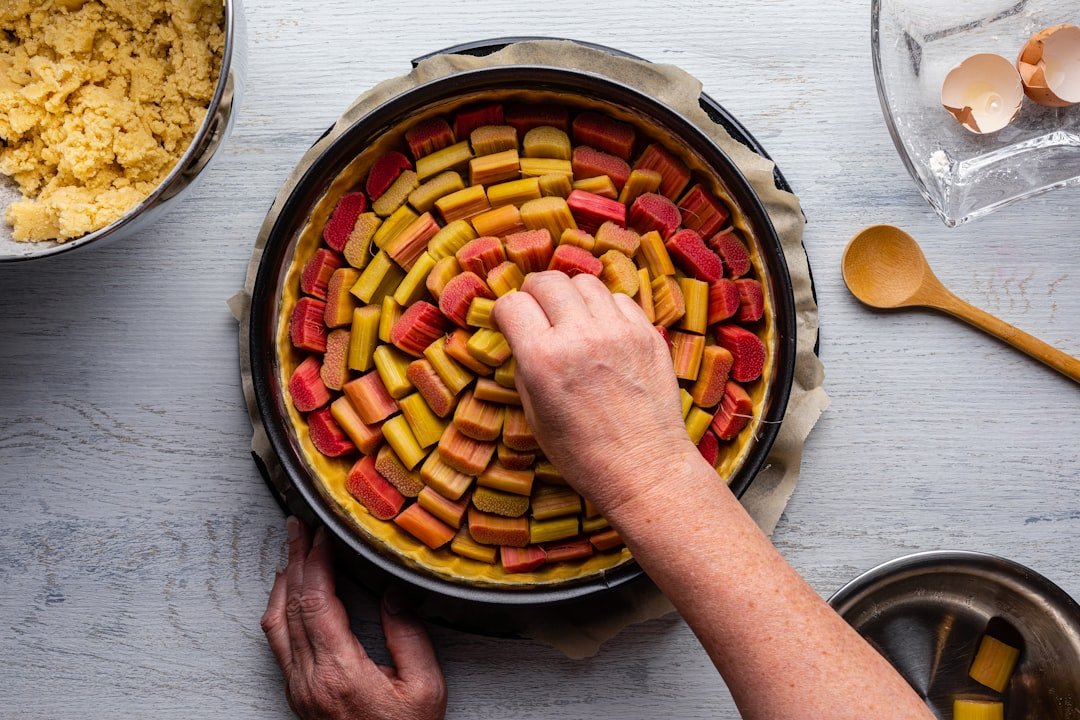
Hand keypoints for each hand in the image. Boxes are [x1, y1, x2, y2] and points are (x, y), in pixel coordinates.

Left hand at [261, 518, 446, 719]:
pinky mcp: (298, 696)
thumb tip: (392, 594)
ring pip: (276, 623)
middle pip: (292, 605)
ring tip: (290, 552)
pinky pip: (278, 642)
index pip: (318, 599)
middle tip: (299, 527)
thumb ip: (408, 636)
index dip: (317, 560)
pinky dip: (281, 609)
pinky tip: (289, 597)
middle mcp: (310, 679)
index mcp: (340, 671)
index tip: (324, 532)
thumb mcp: (425, 688)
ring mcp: (299, 689)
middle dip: (295, 560)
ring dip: (283, 582)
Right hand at [492, 272, 698, 514]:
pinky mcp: (647, 334)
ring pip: (585, 282)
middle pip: (548, 281)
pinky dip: (605, 307)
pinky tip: (602, 330)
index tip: (509, 322)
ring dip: (571, 295)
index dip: (505, 312)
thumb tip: (523, 336)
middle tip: (537, 312)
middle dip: (535, 293)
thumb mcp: (535, 415)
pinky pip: (619, 299)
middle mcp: (580, 336)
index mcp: (543, 359)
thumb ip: (525, 367)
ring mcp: (618, 332)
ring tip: (571, 318)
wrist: (643, 469)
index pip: (512, 304)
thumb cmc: (583, 454)